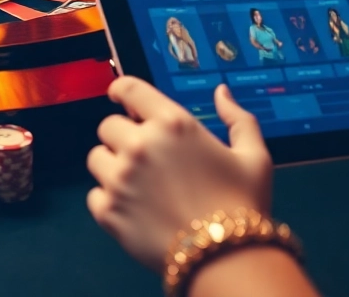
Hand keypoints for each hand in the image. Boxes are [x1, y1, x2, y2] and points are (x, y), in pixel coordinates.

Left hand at [87, 77, 271, 270]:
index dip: (121, 91)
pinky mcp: (108, 210)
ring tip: (140, 185)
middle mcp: (140, 145)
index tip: (120, 98)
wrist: (227, 259)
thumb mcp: (254, 157)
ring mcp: (119, 178)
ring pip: (97, 158)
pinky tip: (136, 209)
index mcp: (172, 123)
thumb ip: (237, 119)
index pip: (129, 89)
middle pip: (109, 126)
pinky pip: (95, 194)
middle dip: (124, 136)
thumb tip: (220, 93)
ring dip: (113, 166)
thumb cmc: (243, 205)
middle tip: (145, 158)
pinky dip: (110, 200)